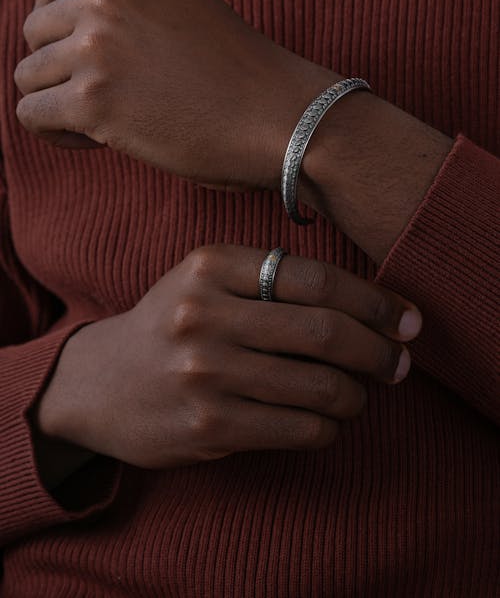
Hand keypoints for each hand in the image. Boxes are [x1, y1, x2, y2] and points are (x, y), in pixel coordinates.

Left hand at [14, 0, 335, 189]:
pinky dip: (55, 133)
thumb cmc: (242, 79)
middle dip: (58, 68)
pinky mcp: (94, 101)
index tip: (81, 57)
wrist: (282, 119)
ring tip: (101, 123)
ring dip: (57, 102)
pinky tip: (95, 142)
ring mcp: (99, 47)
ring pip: (28, 75)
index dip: (56, 25)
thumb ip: (130, 11)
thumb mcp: (183, 12)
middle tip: (100, 98)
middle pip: (34, 31)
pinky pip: (32, 114)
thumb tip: (70, 41)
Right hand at [36, 245, 421, 468]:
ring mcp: (204, 374)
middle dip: (379, 350)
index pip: (316, 278)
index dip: (374, 301)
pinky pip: (300, 429)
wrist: (99, 383)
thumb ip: (272, 280)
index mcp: (210, 267)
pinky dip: (329, 427)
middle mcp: (204, 315)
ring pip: (321, 386)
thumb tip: (370, 307)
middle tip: (400, 362)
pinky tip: (326, 421)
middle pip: (326, 332)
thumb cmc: (171, 325)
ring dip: (357, 395)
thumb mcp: (205, 281)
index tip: (405, 318)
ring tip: (359, 394)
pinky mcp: (208, 426)